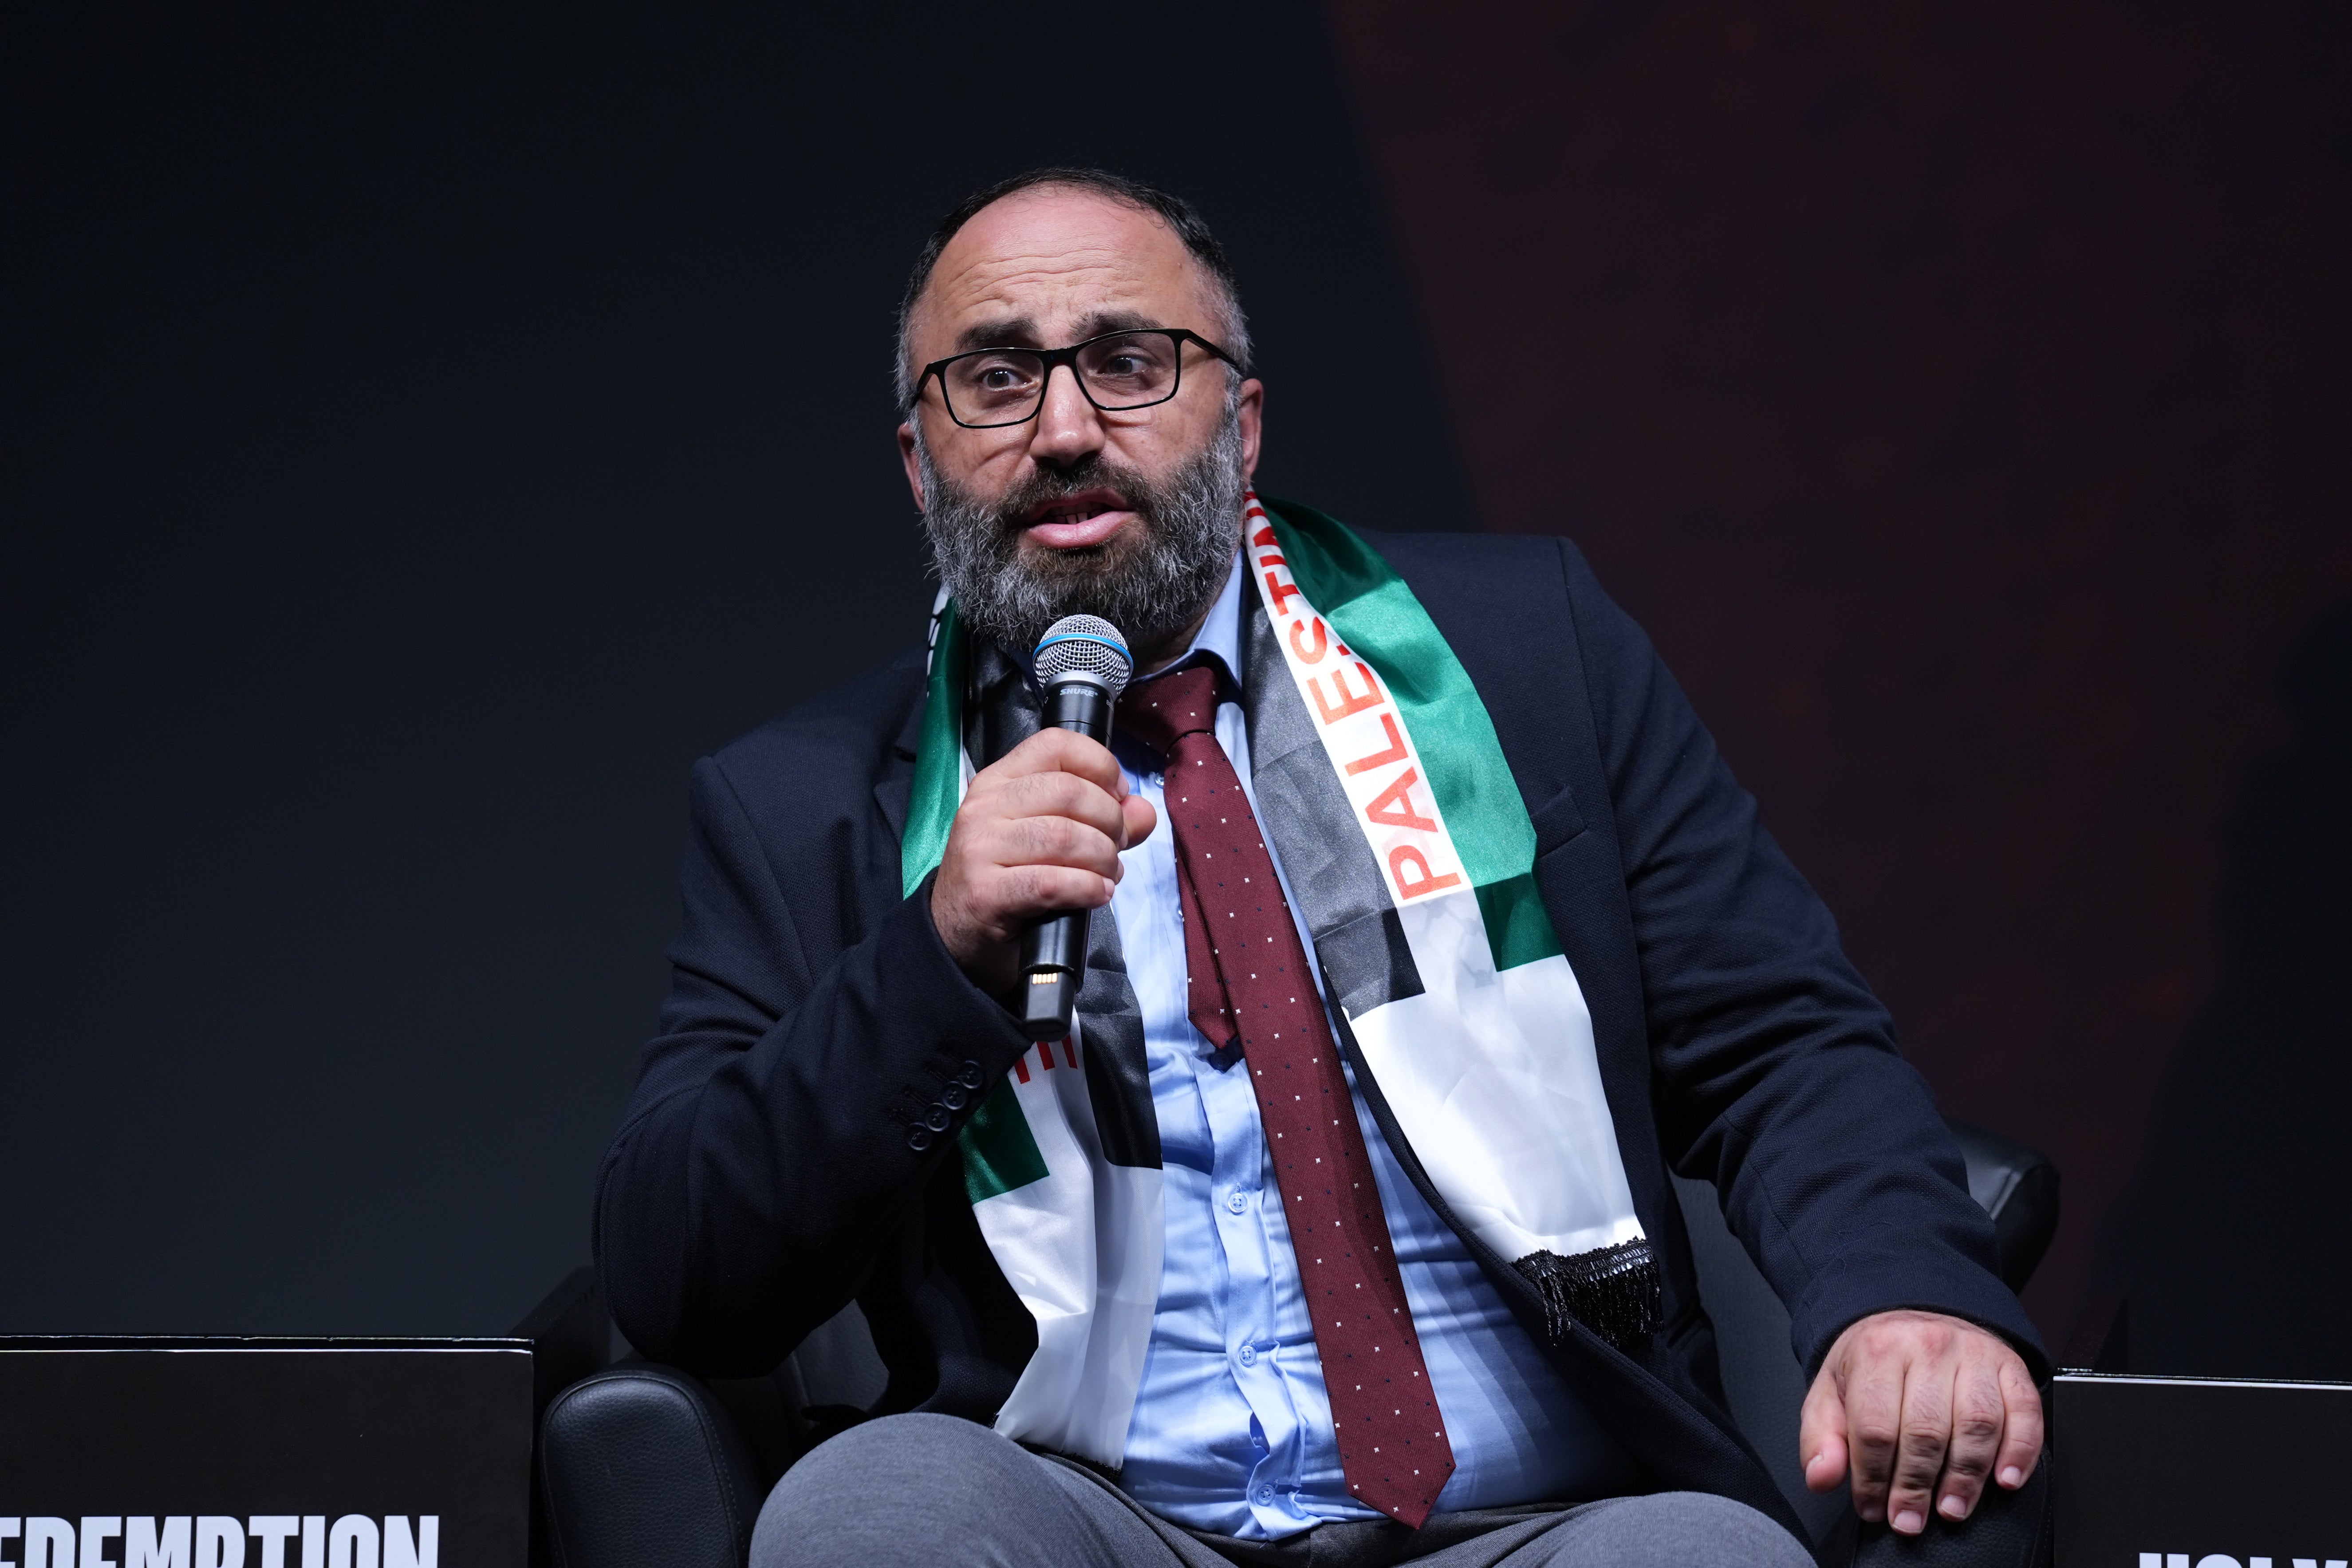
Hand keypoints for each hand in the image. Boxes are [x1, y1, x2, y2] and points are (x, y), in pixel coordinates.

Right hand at [929, 728, 1156, 992]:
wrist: (957, 935)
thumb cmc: (1008, 879)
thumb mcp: (1048, 839)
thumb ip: (1101, 820)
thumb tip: (1144, 811)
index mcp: (998, 781)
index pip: (1056, 745)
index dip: (1101, 765)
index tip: (1118, 796)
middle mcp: (984, 807)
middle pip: (1069, 792)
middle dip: (1110, 821)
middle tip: (1116, 847)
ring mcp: (980, 849)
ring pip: (1064, 837)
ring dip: (1103, 859)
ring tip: (1108, 875)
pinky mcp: (985, 893)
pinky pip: (1052, 882)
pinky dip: (1088, 888)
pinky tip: (1097, 894)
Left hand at [1800, 1309, 2042, 1533]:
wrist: (1912, 1319)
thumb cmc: (1872, 1363)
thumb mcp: (1831, 1392)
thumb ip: (1821, 1437)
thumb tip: (1821, 1477)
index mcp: (1877, 1350)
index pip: (1875, 1428)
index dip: (1873, 1478)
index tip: (1873, 1509)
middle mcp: (1928, 1346)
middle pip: (1926, 1430)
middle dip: (1916, 1486)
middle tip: (1910, 1520)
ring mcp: (1974, 1354)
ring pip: (1977, 1424)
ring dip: (1966, 1477)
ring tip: (1951, 1509)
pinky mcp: (2011, 1366)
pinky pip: (2024, 1412)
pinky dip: (2020, 1451)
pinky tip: (2005, 1480)